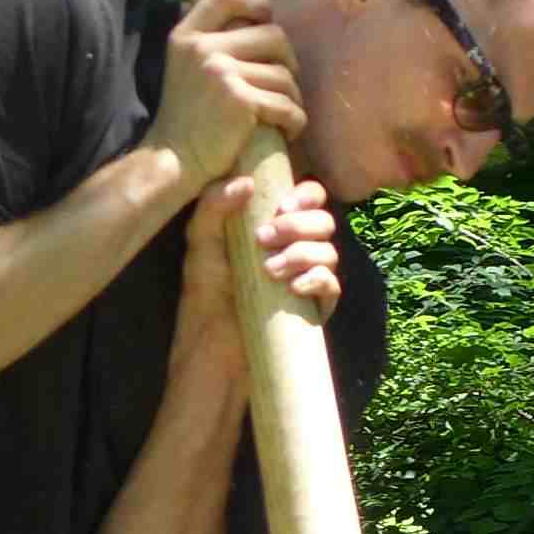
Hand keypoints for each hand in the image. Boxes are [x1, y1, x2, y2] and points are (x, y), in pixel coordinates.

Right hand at [155, 0, 309, 188]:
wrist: (174, 160)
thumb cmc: (187, 116)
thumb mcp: (185, 65)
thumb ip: (211, 40)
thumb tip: (255, 19)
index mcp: (187, 35)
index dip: (256, 2)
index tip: (267, 21)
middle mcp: (202, 48)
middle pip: (273, 35)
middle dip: (288, 61)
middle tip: (283, 84)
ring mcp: (221, 73)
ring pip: (285, 75)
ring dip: (292, 98)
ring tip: (284, 113)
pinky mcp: (240, 101)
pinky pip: (286, 104)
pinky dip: (295, 120)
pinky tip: (289, 130)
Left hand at [175, 174, 340, 372]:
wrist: (212, 352)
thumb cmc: (203, 300)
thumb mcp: (200, 245)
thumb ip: (213, 206)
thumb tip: (247, 181)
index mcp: (273, 230)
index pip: (307, 200)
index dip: (305, 195)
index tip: (282, 206)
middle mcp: (295, 251)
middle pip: (324, 221)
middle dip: (299, 224)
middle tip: (264, 238)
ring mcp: (308, 280)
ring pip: (330, 251)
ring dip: (303, 253)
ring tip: (270, 270)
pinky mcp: (315, 309)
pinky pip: (333, 285)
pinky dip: (318, 279)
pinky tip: (294, 287)